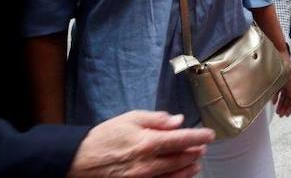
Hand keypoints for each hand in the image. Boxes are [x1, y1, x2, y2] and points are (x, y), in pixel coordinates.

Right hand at [67, 111, 213, 177]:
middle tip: (202, 146)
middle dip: (195, 152)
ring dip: (189, 168)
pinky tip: (181, 175)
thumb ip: (157, 119)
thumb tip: (178, 120)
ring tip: (196, 162)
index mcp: (148, 142)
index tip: (210, 134)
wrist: (80, 160)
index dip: (199, 137)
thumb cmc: (105, 136)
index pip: (182, 139)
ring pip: (175, 175)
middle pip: (181, 158)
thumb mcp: (131, 118)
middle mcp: (149, 163)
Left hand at [273, 55, 290, 116]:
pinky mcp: (279, 80)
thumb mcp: (288, 78)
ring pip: (283, 96)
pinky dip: (276, 97)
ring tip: (277, 111)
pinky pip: (278, 91)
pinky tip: (273, 102)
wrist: (276, 53)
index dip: (290, 107)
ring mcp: (285, 81)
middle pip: (289, 98)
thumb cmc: (284, 63)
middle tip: (280, 114)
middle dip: (285, 107)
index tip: (286, 114)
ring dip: (280, 104)